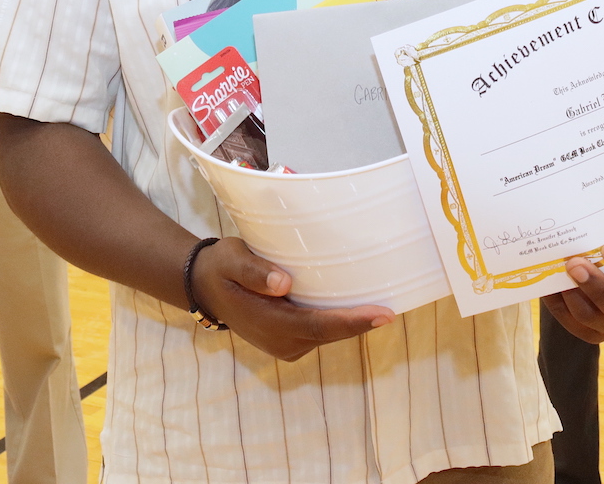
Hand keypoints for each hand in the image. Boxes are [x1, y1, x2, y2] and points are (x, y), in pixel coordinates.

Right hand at [190, 237, 392, 361]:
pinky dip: (340, 320)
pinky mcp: (290, 340)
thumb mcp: (231, 260)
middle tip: (396, 303)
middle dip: (362, 321)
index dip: (352, 322)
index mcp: (268, 323)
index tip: (383, 314)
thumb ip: (253, 271)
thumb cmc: (222, 268)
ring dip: (353, 321)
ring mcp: (286, 344)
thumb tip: (283, 283)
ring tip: (384, 301)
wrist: (206, 287)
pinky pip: (321, 331)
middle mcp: (281, 341)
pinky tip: (358, 304)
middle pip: (330, 333)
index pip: (318, 326)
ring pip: (328, 334)